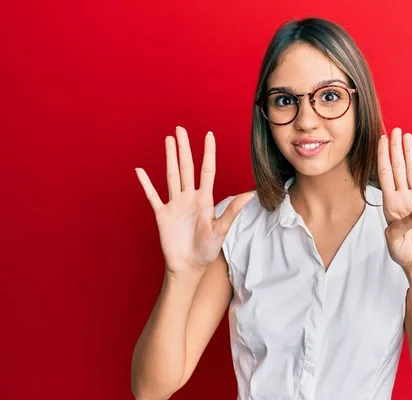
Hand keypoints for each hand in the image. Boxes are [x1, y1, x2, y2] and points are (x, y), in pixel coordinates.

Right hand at [135, 126, 253, 274]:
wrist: (189, 266)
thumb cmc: (207, 250)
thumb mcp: (221, 230)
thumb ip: (233, 210)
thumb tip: (250, 195)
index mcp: (205, 199)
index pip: (207, 170)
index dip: (208, 153)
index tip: (209, 135)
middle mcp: (190, 197)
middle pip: (186, 167)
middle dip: (184, 148)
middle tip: (180, 129)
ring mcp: (175, 204)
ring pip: (171, 175)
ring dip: (169, 158)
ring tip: (168, 140)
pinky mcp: (162, 214)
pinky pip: (153, 195)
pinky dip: (146, 184)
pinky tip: (140, 171)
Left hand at [377, 127, 411, 272]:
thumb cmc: (401, 250)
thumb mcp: (394, 239)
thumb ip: (403, 224)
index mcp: (390, 204)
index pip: (385, 175)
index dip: (383, 157)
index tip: (381, 141)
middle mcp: (403, 198)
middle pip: (399, 168)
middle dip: (396, 149)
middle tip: (396, 130)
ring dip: (411, 155)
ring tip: (408, 137)